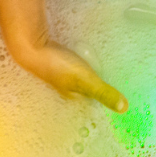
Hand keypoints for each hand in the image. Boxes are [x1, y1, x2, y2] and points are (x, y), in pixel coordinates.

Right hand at [13, 40, 127, 112]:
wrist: (31, 47)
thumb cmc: (58, 66)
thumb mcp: (86, 80)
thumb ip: (104, 93)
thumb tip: (124, 109)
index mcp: (73, 97)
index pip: (93, 105)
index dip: (106, 103)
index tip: (122, 101)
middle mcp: (66, 89)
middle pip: (87, 92)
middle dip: (99, 90)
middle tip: (118, 87)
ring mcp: (61, 75)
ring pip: (81, 80)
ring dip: (91, 77)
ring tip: (106, 74)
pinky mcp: (57, 60)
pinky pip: (75, 66)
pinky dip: (83, 65)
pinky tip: (87, 60)